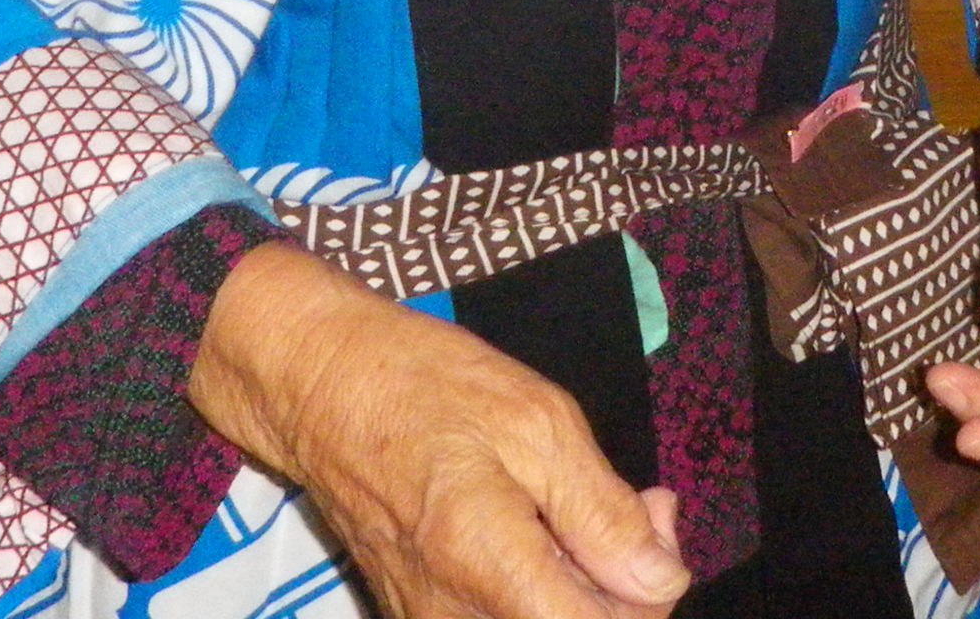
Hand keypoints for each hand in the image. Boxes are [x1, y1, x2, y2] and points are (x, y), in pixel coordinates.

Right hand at [191, 240, 690, 618]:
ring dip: (585, 583)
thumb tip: (660, 582)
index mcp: (488, 566)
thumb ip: (600, 511)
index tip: (654, 518)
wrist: (318, 386)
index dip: (649, 588)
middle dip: (624, 583)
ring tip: (583, 503)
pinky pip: (502, 618)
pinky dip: (542, 582)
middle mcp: (453, 615)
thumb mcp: (535, 420)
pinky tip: (546, 524)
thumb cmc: (424, 385)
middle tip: (638, 502)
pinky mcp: (418, 614)